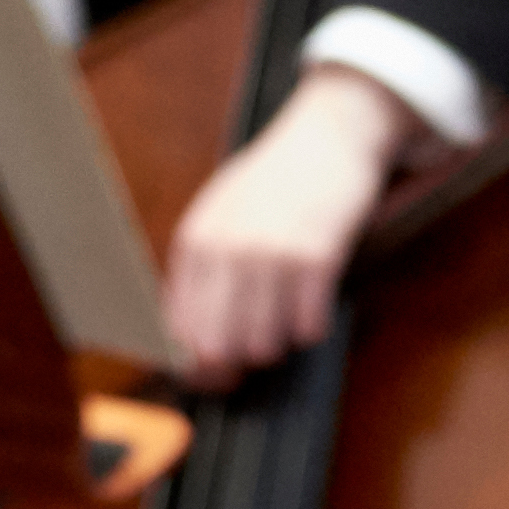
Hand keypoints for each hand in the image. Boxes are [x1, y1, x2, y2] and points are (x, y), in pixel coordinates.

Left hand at [164, 67, 418, 381]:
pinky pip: (308, 328)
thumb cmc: (275, 179)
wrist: (328, 134)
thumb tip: (188, 338)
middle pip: (218, 348)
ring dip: (278, 342)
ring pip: (264, 346)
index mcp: (196, 240)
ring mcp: (271, 254)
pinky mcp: (316, 259)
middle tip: (252, 357)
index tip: (213, 375)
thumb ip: (201, 269)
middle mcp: (227, 249)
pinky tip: (313, 300)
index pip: (181, 329)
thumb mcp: (221, 214)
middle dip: (235, 365)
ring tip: (286, 314)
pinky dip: (312, 326)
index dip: (195, 366)